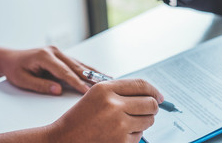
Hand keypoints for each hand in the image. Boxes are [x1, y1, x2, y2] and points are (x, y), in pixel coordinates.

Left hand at [0, 46, 95, 94]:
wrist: (10, 57)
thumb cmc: (15, 69)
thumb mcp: (23, 80)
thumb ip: (41, 85)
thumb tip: (58, 90)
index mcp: (45, 56)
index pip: (64, 72)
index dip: (76, 82)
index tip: (86, 91)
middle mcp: (55, 51)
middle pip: (76, 66)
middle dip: (91, 77)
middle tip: (104, 85)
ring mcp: (59, 52)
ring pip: (80, 63)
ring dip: (93, 72)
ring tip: (107, 78)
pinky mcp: (62, 55)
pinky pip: (77, 63)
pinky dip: (88, 69)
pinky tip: (98, 74)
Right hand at [48, 79, 162, 142]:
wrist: (63, 140)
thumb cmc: (80, 118)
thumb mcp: (96, 95)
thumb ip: (121, 91)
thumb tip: (151, 94)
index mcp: (106, 89)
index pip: (142, 85)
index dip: (154, 90)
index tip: (158, 96)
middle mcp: (114, 105)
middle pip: (150, 103)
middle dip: (152, 107)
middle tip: (148, 111)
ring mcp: (118, 124)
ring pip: (148, 120)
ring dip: (143, 121)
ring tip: (128, 123)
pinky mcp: (121, 142)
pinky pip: (140, 135)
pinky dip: (134, 134)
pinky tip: (120, 134)